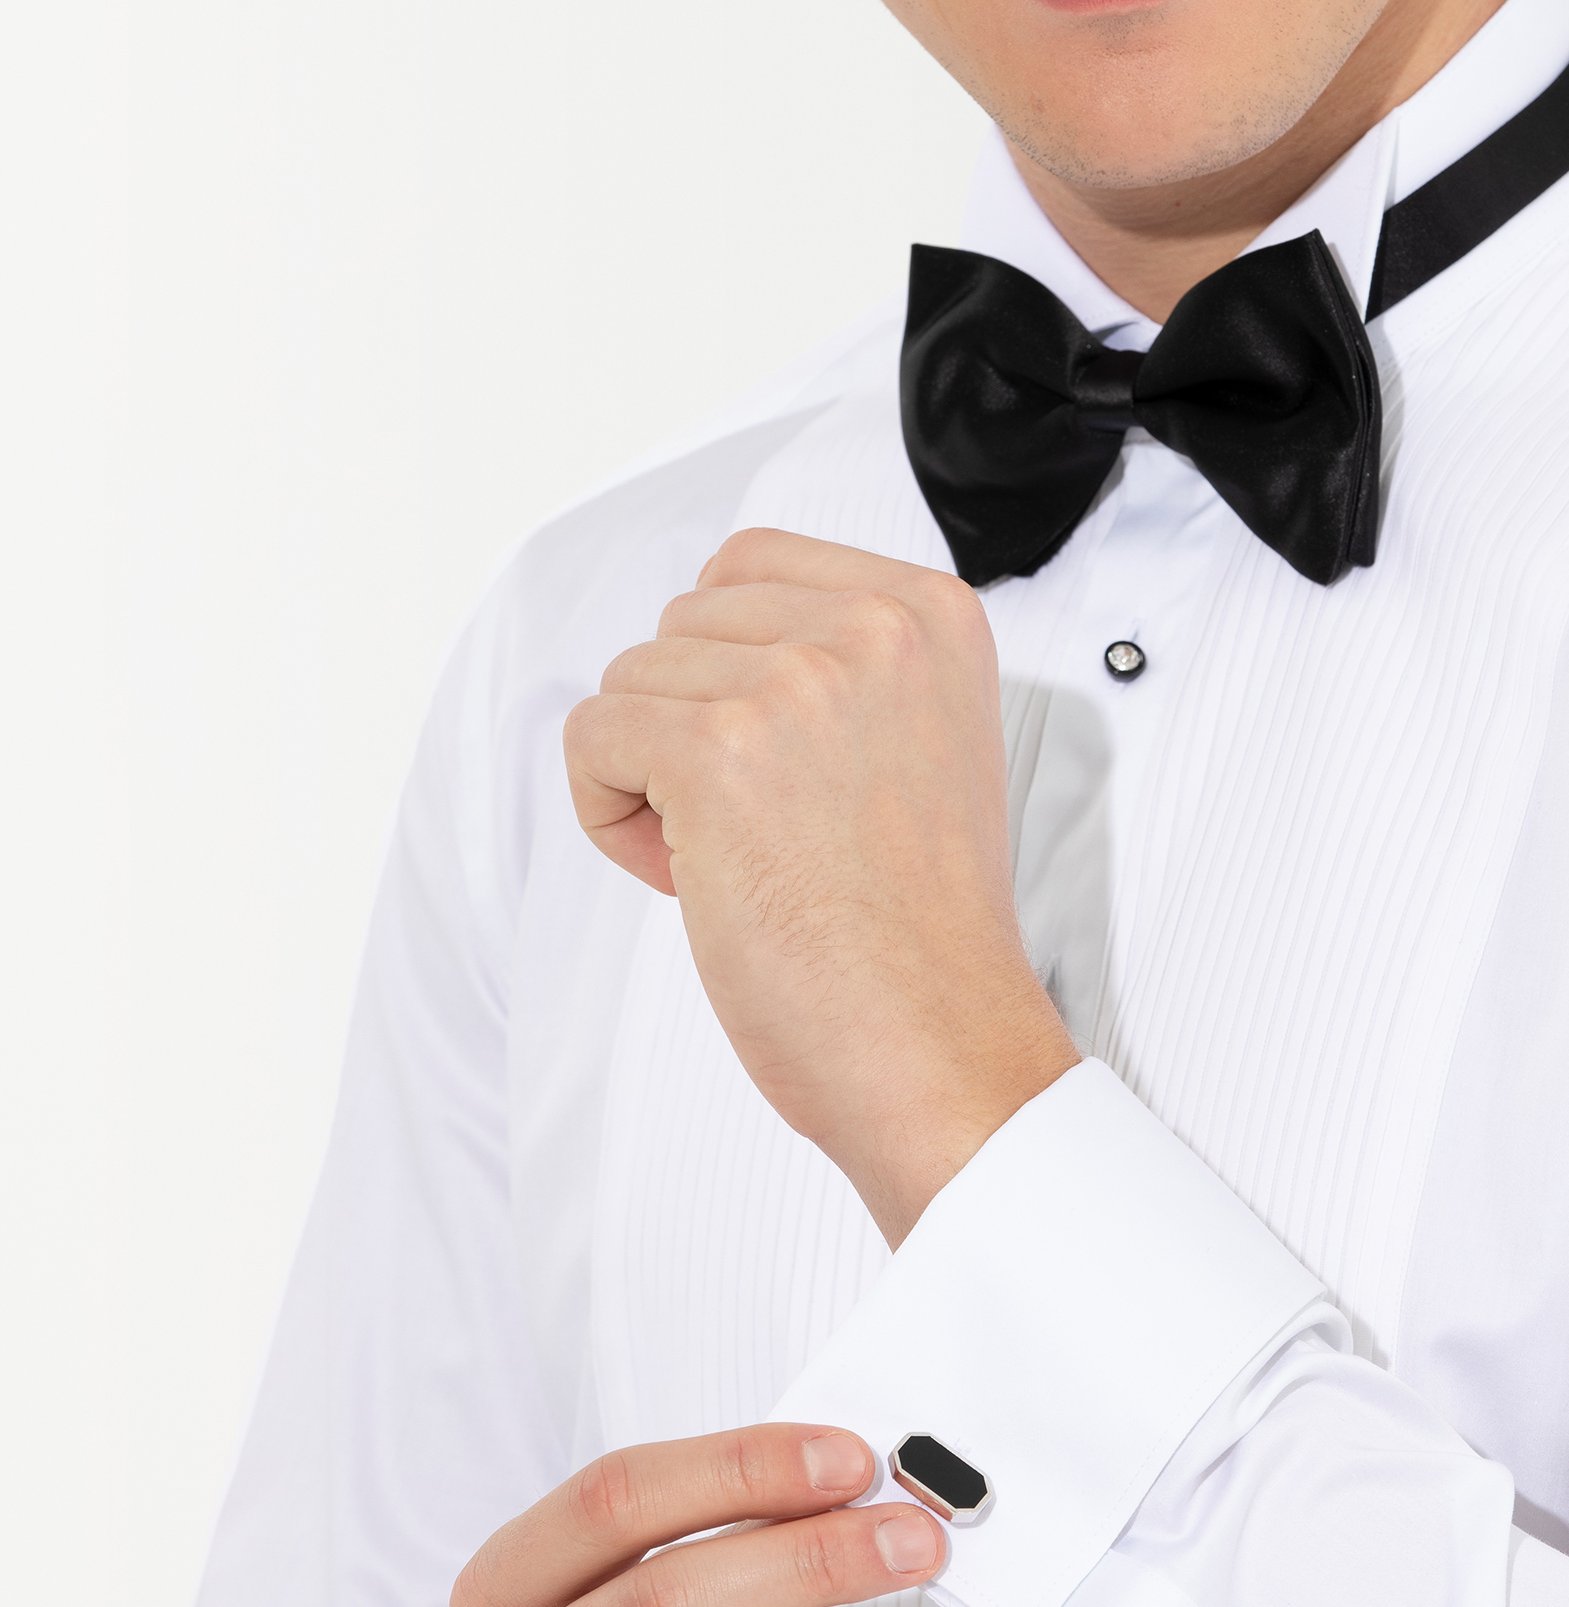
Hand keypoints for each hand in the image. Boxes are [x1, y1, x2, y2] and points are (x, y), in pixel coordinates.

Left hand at [564, 530, 1077, 1243]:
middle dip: (690, 720)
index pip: (752, 564)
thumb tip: (705, 636)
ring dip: (650, 775)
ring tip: (733, 859)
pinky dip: (607, 813)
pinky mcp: (717, 750)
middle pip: (684, 622)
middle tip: (760, 826)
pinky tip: (684, 876)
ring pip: (630, 681)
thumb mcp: (925, 738)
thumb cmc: (920, 927)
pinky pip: (592, 738)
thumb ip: (846, 664)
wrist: (938, 1042)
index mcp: (932, 613)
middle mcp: (872, 628)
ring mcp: (795, 683)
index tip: (780, 762)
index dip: (730, 664)